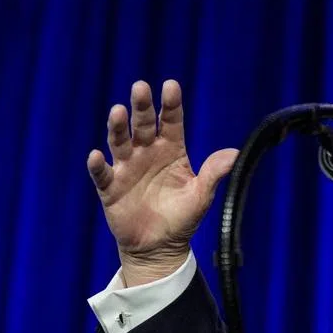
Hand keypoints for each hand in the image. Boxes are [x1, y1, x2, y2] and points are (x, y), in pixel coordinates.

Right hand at [87, 80, 236, 285]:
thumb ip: (214, 173)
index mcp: (171, 149)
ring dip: (117, 127)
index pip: (171, 121)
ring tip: (117, 112)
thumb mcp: (201, 196)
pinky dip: (98, 165)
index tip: (170, 86)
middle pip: (142, 124)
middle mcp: (147, 152)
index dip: (170, 104)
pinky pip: (102, 174)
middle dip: (141, 106)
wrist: (159, 247)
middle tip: (140, 87)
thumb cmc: (181, 218)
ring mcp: (127, 168)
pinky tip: (97, 155)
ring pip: (120, 142)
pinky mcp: (110, 188)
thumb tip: (235, 153)